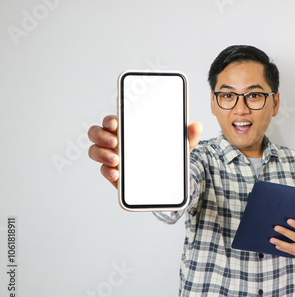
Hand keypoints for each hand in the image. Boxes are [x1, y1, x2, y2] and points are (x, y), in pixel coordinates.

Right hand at [88, 115, 202, 188]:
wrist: (168, 178)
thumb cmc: (168, 152)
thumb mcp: (180, 144)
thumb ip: (188, 135)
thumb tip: (197, 126)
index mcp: (129, 127)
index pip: (113, 118)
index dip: (110, 118)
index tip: (115, 122)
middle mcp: (116, 140)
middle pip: (97, 132)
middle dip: (102, 135)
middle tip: (116, 141)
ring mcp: (112, 156)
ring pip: (95, 151)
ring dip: (102, 153)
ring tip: (116, 160)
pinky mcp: (114, 173)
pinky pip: (104, 170)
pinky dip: (107, 171)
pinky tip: (116, 174)